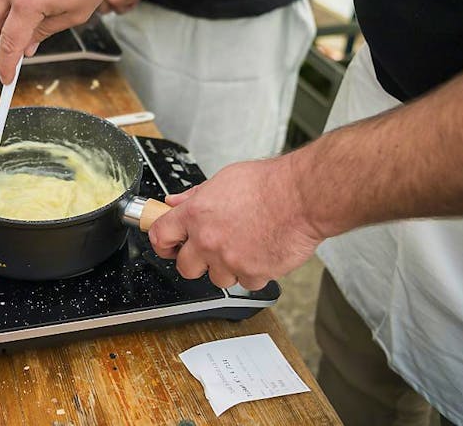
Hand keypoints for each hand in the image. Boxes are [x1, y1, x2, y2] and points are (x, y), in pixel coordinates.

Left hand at [147, 157, 324, 290]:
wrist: (302, 197)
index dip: (162, 244)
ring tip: (244, 247)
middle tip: (209, 251)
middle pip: (185, 268)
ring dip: (227, 268)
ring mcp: (230, 260)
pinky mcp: (253, 274)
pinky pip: (246, 283)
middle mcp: (208, 240)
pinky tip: (262, 253)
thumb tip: (175, 202)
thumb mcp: (223, 179)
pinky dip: (253, 273)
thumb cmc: (269, 183)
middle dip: (195, 262)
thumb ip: (195, 196)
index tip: (169, 246)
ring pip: (217, 278)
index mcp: (196, 214)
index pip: (160, 236)